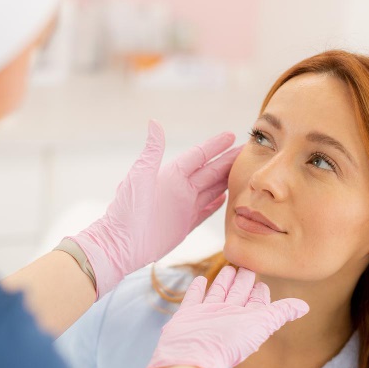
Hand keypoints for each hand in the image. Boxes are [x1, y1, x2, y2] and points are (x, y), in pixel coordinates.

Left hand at [69, 121, 240, 298]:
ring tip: (243, 172)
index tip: (232, 135)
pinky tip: (226, 198)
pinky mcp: (184, 225)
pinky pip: (205, 211)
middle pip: (210, 172)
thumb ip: (152, 151)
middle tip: (248, 152)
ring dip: (226, 180)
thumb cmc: (126, 210)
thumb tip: (154, 123)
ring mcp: (183, 207)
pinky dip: (216, 204)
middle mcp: (179, 189)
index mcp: (170, 175)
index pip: (198, 156)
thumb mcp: (140, 176)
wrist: (121, 244)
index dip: (215, 146)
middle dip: (228, 161)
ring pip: (211, 189)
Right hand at [137, 267, 308, 367]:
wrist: (196, 354)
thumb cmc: (230, 341)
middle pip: (237, 294)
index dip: (260, 292)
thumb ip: (281, 312)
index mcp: (246, 320)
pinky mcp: (187, 315)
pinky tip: (200, 280)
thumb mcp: (262, 323)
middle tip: (247, 266)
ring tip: (228, 268)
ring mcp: (206, 315)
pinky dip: (197, 290)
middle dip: (243, 281)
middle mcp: (227, 317)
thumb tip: (306, 307)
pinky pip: (193, 299)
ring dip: (223, 281)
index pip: (256, 302)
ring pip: (217, 293)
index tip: (263, 281)